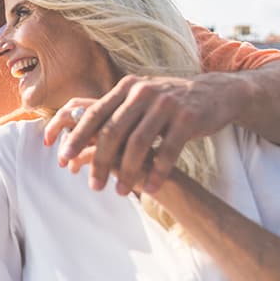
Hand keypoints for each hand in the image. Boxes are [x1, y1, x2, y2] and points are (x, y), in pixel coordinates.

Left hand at [44, 73, 249, 194]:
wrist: (215, 93)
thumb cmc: (168, 103)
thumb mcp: (139, 99)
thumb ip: (114, 113)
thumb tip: (77, 134)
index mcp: (126, 88)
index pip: (94, 114)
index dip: (77, 136)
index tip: (64, 158)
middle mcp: (142, 93)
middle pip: (113, 131)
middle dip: (100, 162)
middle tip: (94, 185)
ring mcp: (166, 104)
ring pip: (139, 144)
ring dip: (128, 172)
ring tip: (121, 192)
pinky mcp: (188, 118)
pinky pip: (168, 151)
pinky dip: (157, 172)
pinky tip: (150, 188)